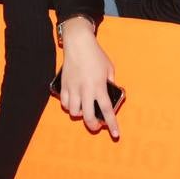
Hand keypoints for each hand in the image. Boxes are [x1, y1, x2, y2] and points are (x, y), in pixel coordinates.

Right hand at [58, 18, 120, 138]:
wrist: (78, 44)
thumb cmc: (96, 55)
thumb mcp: (109, 68)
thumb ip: (110, 81)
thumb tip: (110, 91)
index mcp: (99, 86)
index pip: (107, 110)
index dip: (112, 124)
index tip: (115, 134)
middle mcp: (86, 90)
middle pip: (88, 117)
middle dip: (93, 126)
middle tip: (97, 125)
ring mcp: (74, 88)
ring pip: (74, 112)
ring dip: (80, 114)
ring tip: (84, 109)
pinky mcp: (64, 86)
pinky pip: (65, 103)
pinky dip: (70, 106)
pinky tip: (74, 102)